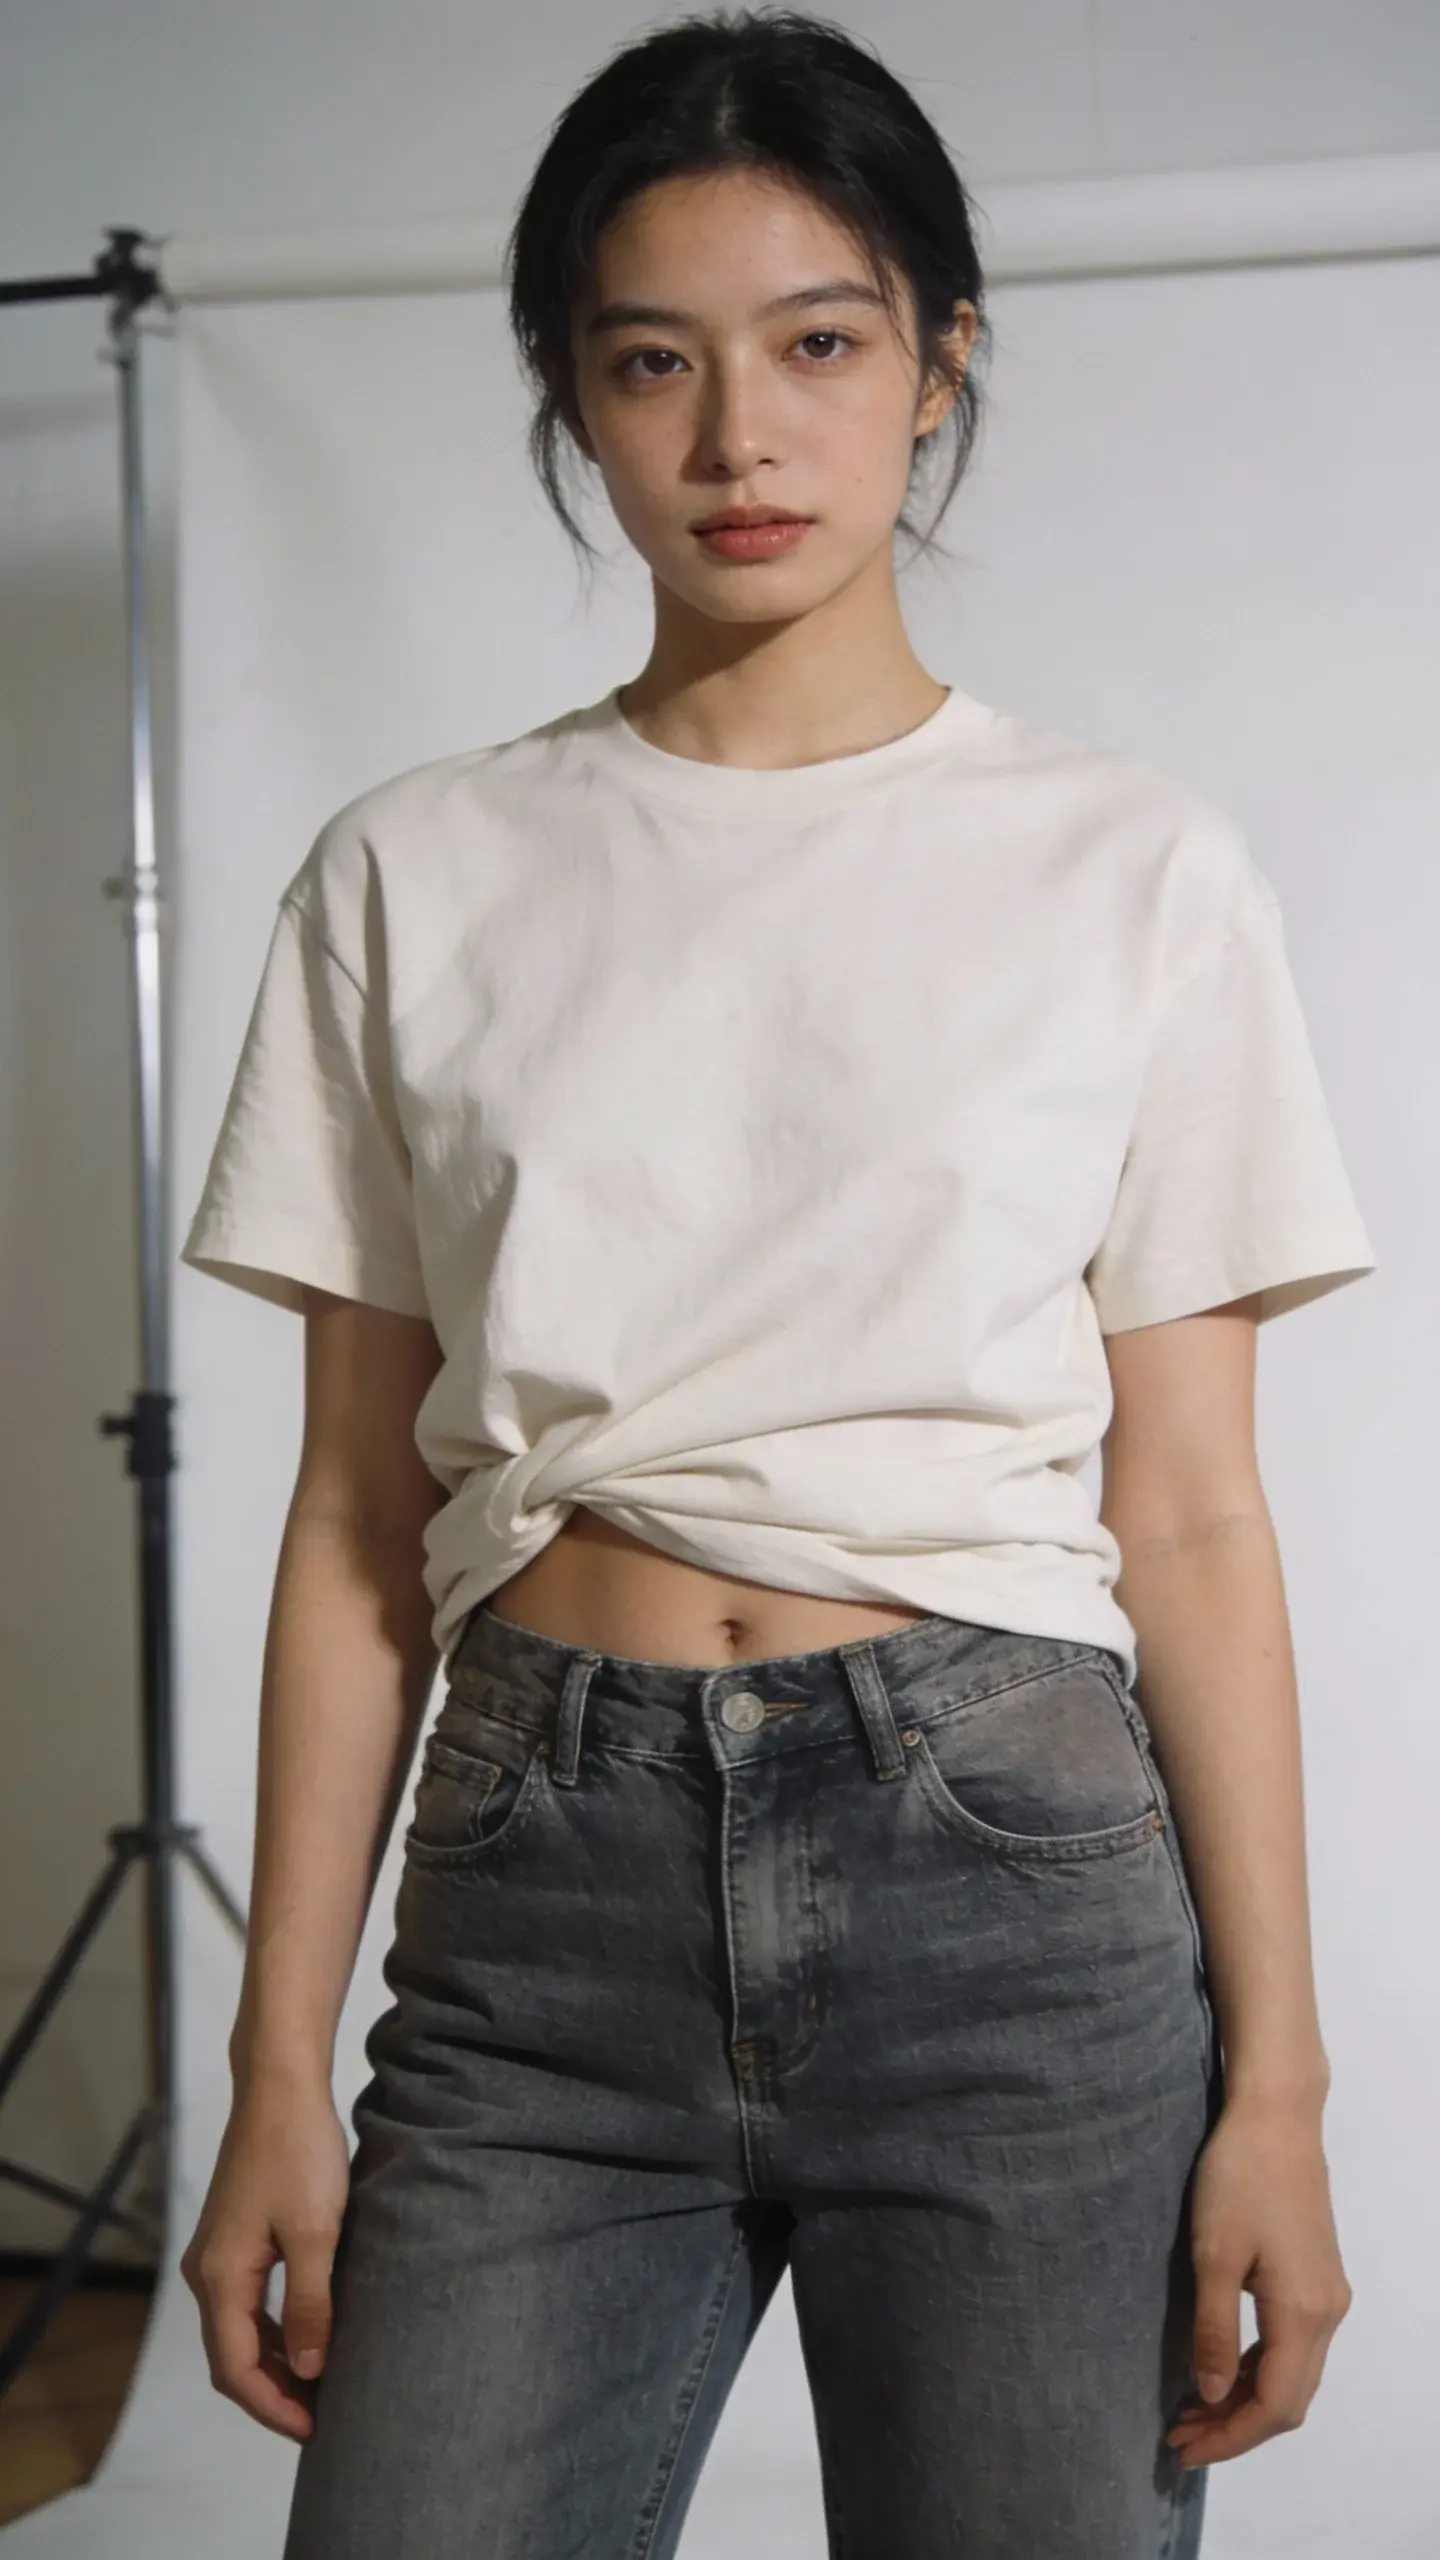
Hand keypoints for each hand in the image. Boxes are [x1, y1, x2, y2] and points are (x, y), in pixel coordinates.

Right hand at [180, 2071, 350, 2440]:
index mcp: (220, 2276)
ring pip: (240, 2331)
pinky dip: (275, 2329)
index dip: (274, 2407)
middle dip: (274, 2394)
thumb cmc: (298, 2151)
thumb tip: (311, 2368)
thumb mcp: (316, 2232)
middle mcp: (207, 2271)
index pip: (236, 2369)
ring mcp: (217, 2253)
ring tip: (321, 2386)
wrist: (280, 2087)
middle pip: (232, 2357)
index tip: (315, 2429)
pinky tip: (309, 2334)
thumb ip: (311, 2303)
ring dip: (276, 2363)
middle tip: (322, 2417)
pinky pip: (247, 2303)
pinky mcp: (235, 2236)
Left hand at [1167, 2089, 1351, 2467]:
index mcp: (1304, 2313)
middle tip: (1180, 2435)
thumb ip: (1213, 2330)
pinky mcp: (1318, 2277)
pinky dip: (1256, 2368)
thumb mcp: (1214, 2254)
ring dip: (1245, 2398)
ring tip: (1191, 2410)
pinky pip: (1293, 2346)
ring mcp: (1328, 2295)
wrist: (1277, 2116)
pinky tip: (1220, 2368)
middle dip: (1236, 2426)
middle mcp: (1327, 2313)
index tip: (1184, 2449)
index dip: (1230, 2436)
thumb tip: (1209, 2395)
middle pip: (1289, 2399)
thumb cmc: (1238, 2177)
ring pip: (1293, 2374)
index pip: (1274, 2405)